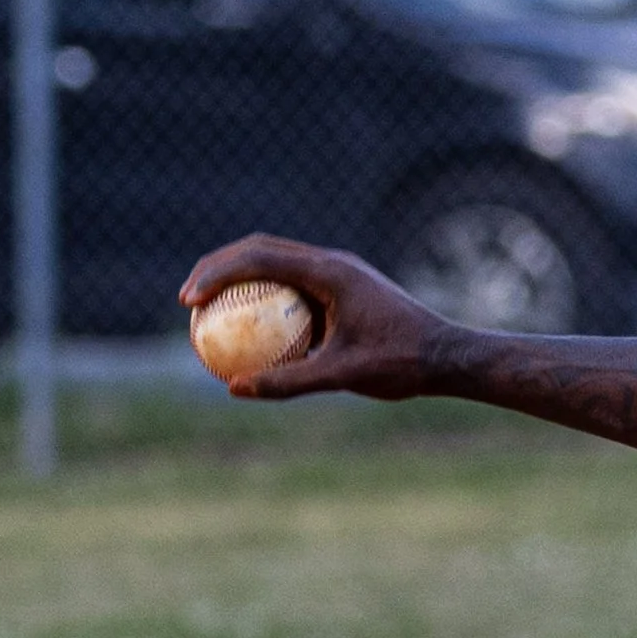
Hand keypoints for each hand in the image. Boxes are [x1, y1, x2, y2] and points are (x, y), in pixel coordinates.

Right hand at [180, 236, 451, 402]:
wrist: (449, 356)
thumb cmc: (402, 364)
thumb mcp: (343, 376)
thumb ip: (289, 381)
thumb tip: (235, 387)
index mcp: (329, 270)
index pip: (257, 259)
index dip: (216, 274)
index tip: (189, 301)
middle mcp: (331, 262)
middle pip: (258, 250)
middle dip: (217, 269)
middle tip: (187, 301)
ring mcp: (338, 272)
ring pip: (275, 263)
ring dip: (240, 280)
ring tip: (209, 312)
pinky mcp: (343, 287)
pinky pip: (294, 286)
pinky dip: (267, 300)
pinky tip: (251, 333)